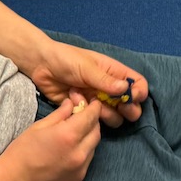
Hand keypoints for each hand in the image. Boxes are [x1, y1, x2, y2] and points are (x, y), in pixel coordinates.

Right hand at [0, 92, 101, 180]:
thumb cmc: (21, 151)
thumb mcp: (38, 126)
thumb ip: (60, 114)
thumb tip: (71, 104)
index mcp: (68, 135)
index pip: (91, 116)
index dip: (94, 107)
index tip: (93, 101)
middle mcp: (79, 153)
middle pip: (96, 131)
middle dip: (92, 120)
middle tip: (83, 114)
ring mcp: (80, 168)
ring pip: (94, 146)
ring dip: (88, 136)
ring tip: (76, 131)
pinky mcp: (78, 179)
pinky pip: (88, 160)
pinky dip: (84, 150)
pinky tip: (71, 148)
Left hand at [29, 41, 146, 127]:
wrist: (41, 66)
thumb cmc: (65, 59)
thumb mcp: (86, 67)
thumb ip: (105, 80)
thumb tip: (126, 89)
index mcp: (113, 73)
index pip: (138, 84)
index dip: (139, 92)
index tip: (131, 97)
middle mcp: (109, 88)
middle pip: (131, 105)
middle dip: (128, 109)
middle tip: (118, 107)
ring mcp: (98, 101)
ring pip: (115, 116)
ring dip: (106, 113)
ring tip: (90, 101)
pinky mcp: (85, 111)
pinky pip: (95, 121)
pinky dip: (88, 115)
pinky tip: (76, 102)